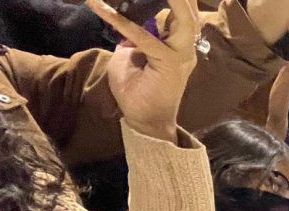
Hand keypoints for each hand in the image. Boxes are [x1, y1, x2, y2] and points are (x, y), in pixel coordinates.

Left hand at [85, 0, 199, 142]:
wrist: (145, 121)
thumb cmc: (137, 93)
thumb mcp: (128, 56)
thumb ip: (131, 37)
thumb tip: (125, 25)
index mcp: (177, 45)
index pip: (177, 14)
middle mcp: (185, 48)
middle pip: (189, 13)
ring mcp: (181, 56)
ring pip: (185, 19)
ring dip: (176, 0)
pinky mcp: (170, 63)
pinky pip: (143, 37)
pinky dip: (119, 20)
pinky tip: (98, 6)